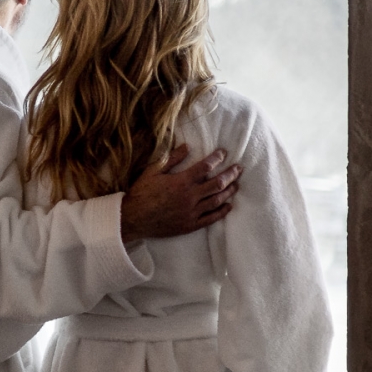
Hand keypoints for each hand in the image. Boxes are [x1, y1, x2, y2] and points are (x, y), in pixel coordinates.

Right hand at [118, 143, 239, 240]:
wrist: (132, 219)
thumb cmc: (140, 193)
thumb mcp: (152, 171)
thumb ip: (171, 159)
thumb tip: (187, 146)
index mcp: (181, 182)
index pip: (206, 167)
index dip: (217, 158)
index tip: (224, 152)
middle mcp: (190, 197)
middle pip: (218, 183)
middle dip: (231, 174)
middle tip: (239, 168)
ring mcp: (192, 212)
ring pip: (217, 200)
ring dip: (229, 191)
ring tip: (237, 184)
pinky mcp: (190, 225)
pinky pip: (211, 218)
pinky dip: (222, 211)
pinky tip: (228, 205)